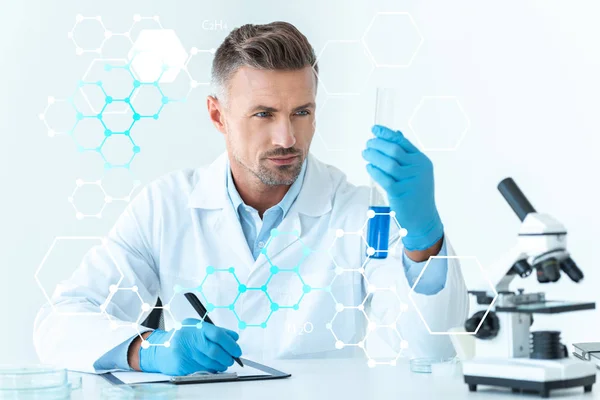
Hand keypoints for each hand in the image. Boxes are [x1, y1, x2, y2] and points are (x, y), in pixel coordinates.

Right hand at [139, 318, 241, 375]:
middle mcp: (190, 339)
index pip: (218, 334)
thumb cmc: (182, 337)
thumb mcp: (197, 327)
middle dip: (227, 357)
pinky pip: (202, 370)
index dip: (230, 344)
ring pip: (210, 362)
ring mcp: (185, 352)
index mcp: (196, 326)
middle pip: (215, 351)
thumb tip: (234, 337)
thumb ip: (216, 331)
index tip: (237, 350)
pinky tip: (213, 367)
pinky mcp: (182, 365)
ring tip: (224, 363)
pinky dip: (212, 369)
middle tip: (232, 359)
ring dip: (221, 365)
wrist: (159, 348)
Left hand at [362, 125, 443, 250]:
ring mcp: (410, 181)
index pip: (402, 142)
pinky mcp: (401, 193)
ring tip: (365, 153)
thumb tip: (396, 133)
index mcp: (422, 161)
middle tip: (368, 144)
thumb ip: (407, 154)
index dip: (386, 134)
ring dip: (374, 156)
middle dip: (378, 144)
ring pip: (388, 163)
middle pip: (394, 150)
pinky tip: (369, 168)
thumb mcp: (417, 172)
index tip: (374, 129)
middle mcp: (418, 169)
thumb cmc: (417, 194)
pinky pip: (384, 179)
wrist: (423, 219)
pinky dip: (375, 171)